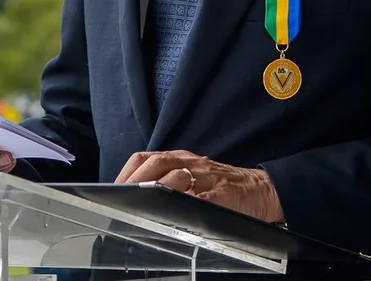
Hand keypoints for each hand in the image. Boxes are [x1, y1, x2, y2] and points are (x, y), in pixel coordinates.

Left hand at [116, 150, 284, 223]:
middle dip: (136, 181)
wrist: (258, 189)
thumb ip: (167, 179)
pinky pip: (203, 197)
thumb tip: (134, 194)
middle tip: (123, 197)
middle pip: (156, 163)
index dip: (127, 172)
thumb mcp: (191, 175)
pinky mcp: (223, 194)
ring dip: (158, 188)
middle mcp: (190, 163)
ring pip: (177, 176)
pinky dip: (188, 203)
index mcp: (179, 158)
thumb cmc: (219, 185)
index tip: (113, 188)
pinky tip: (177, 212)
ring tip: (143, 202)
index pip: (146, 158)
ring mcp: (206, 177)